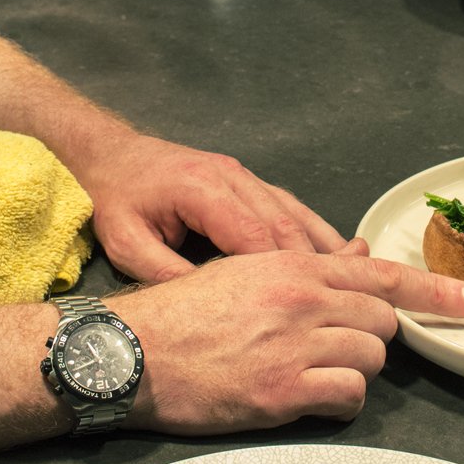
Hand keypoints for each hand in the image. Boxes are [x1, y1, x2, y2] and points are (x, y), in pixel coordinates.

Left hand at [74, 131, 346, 282]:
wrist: (113, 155)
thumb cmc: (118, 199)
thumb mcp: (128, 243)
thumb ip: (166, 274)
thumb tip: (209, 308)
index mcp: (201, 188)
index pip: (252, 233)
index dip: (278, 272)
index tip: (298, 307)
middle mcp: (230, 175)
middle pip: (281, 222)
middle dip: (309, 264)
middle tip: (336, 302)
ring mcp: (241, 174)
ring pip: (291, 211)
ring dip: (318, 246)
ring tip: (349, 281)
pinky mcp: (245, 178)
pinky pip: (286, 204)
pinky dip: (311, 230)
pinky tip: (334, 252)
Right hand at [112, 245, 463, 433]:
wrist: (138, 349)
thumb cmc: (186, 309)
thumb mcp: (245, 269)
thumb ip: (306, 264)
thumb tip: (358, 255)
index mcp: (293, 265)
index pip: (378, 274)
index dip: (431, 289)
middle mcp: (303, 299)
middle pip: (381, 319)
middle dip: (369, 334)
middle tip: (334, 342)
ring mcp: (296, 346)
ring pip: (370, 359)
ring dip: (351, 367)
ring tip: (310, 368)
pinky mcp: (285, 392)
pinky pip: (348, 396)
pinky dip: (338, 399)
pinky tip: (308, 395)